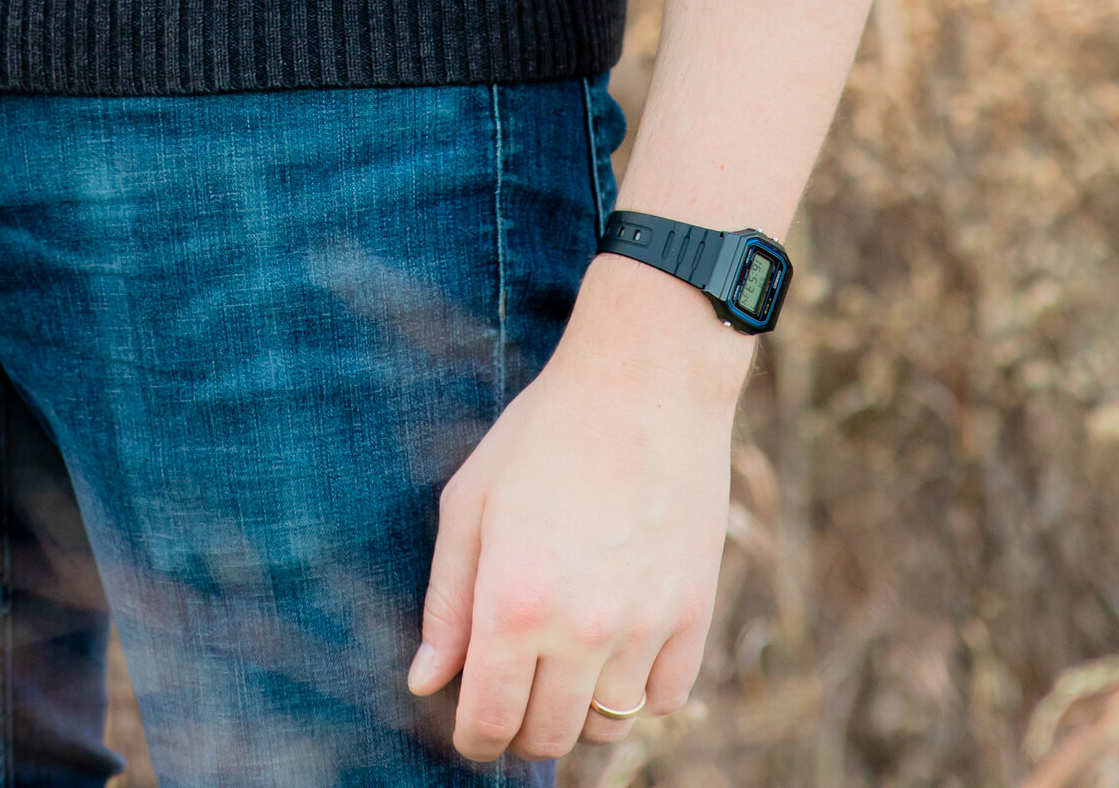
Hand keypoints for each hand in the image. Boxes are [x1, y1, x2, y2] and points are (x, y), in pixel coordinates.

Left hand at [408, 259, 743, 763]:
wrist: (645, 380)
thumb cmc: (545, 431)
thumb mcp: (472, 501)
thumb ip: (446, 601)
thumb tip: (425, 681)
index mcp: (513, 603)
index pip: (490, 721)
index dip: (472, 738)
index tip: (469, 727)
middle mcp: (580, 630)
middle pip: (548, 737)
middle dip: (521, 727)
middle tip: (514, 690)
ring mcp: (643, 627)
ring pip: (609, 726)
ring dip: (580, 709)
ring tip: (566, 662)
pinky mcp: (694, 615)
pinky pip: (666, 698)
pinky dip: (640, 689)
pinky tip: (618, 646)